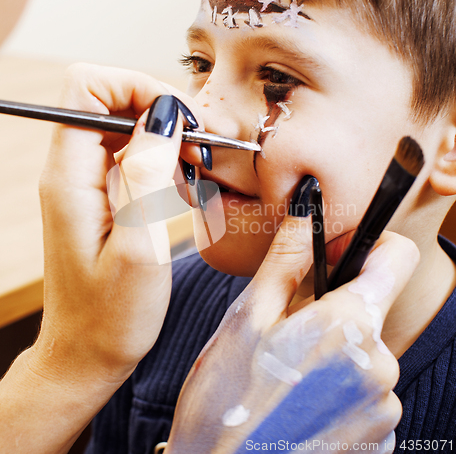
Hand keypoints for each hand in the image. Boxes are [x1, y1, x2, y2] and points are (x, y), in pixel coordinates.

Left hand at [35, 63, 199, 378]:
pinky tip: (182, 189)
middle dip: (161, 112)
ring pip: (126, 127)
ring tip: (195, 173)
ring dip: (167, 140)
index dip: (136, 86)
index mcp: (70, 177)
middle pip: (110, 100)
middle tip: (199, 150)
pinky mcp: (102, 196)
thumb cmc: (111, 316)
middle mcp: (71, 171)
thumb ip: (147, 174)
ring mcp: (86, 182)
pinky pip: (132, 157)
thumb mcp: (139, 247)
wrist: (85, 353)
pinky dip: (163, 162)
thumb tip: (163, 114)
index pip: (88, 86)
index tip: (179, 120)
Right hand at [166, 215, 418, 452]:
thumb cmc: (225, 400)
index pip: (397, 258)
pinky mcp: (380, 440)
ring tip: (289, 376)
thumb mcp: (247, 318)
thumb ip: (286, 259)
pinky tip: (301, 404)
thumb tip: (305, 215)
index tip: (338, 256)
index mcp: (348, 326)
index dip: (371, 245)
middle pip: (372, 310)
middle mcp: (380, 367)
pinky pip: (367, 392)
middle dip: (334, 310)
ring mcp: (383, 408)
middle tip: (288, 333)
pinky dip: (341, 389)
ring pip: (367, 353)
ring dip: (335, 353)